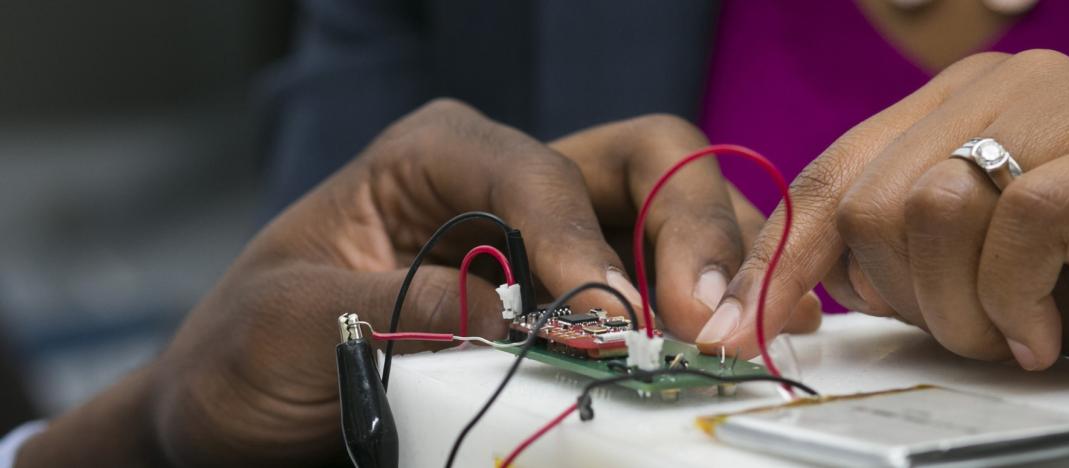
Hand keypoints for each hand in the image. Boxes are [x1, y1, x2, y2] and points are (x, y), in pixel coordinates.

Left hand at [18, 99, 820, 466]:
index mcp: (440, 153)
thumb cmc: (251, 352)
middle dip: (692, 230)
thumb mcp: (287, 324)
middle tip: (713, 322)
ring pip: (674, 218)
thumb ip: (388, 307)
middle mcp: (514, 181)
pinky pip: (664, 288)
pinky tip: (724, 353)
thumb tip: (508, 315)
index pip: (540, 174)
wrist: (251, 416)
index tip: (609, 327)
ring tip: (739, 342)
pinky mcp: (577, 302)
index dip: (585, 244)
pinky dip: (704, 316)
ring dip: (719, 272)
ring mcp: (558, 241)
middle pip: (645, 163)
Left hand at [698, 49, 1068, 375]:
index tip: (731, 333)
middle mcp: (988, 88)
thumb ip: (881, 260)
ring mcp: (1052, 107)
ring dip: (959, 309)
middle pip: (864, 205)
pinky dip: (1016, 303)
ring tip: (1011, 330)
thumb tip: (769, 302)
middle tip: (968, 327)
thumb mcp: (959, 265)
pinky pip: (1010, 231)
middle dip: (900, 298)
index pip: (824, 181)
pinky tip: (1043, 331)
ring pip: (924, 213)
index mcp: (939, 108)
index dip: (774, 265)